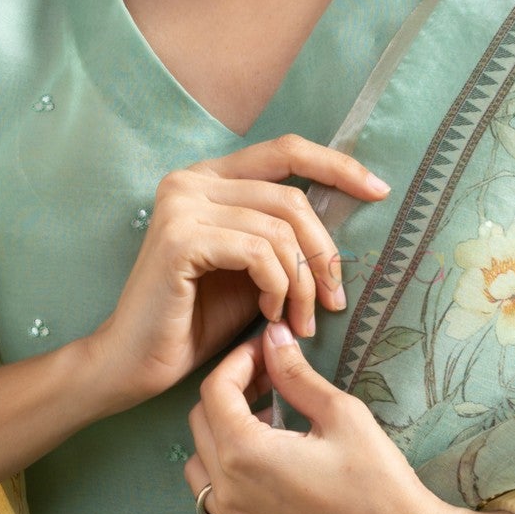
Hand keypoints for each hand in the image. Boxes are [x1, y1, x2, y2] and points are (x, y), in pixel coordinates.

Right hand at [76, 135, 389, 413]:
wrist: (135, 363)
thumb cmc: (196, 321)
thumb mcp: (255, 271)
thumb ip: (285, 239)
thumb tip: (346, 219)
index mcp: (210, 178)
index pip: (286, 150)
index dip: (338, 166)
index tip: (379, 190)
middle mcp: (191, 180)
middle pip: (292, 199)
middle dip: (324, 255)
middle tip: (333, 302)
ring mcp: (182, 205)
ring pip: (280, 231)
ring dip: (302, 284)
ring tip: (299, 321)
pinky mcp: (180, 238)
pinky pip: (259, 253)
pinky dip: (277, 288)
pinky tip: (268, 316)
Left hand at [184, 318, 498, 513]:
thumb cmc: (379, 481)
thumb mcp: (342, 415)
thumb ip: (296, 375)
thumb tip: (273, 338)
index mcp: (246, 455)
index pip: (215, 391)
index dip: (237, 361)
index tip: (264, 350)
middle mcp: (229, 493)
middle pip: (200, 424)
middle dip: (229, 393)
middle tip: (269, 379)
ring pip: (201, 467)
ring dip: (223, 437)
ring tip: (269, 425)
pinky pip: (220, 503)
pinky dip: (231, 476)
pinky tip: (272, 468)